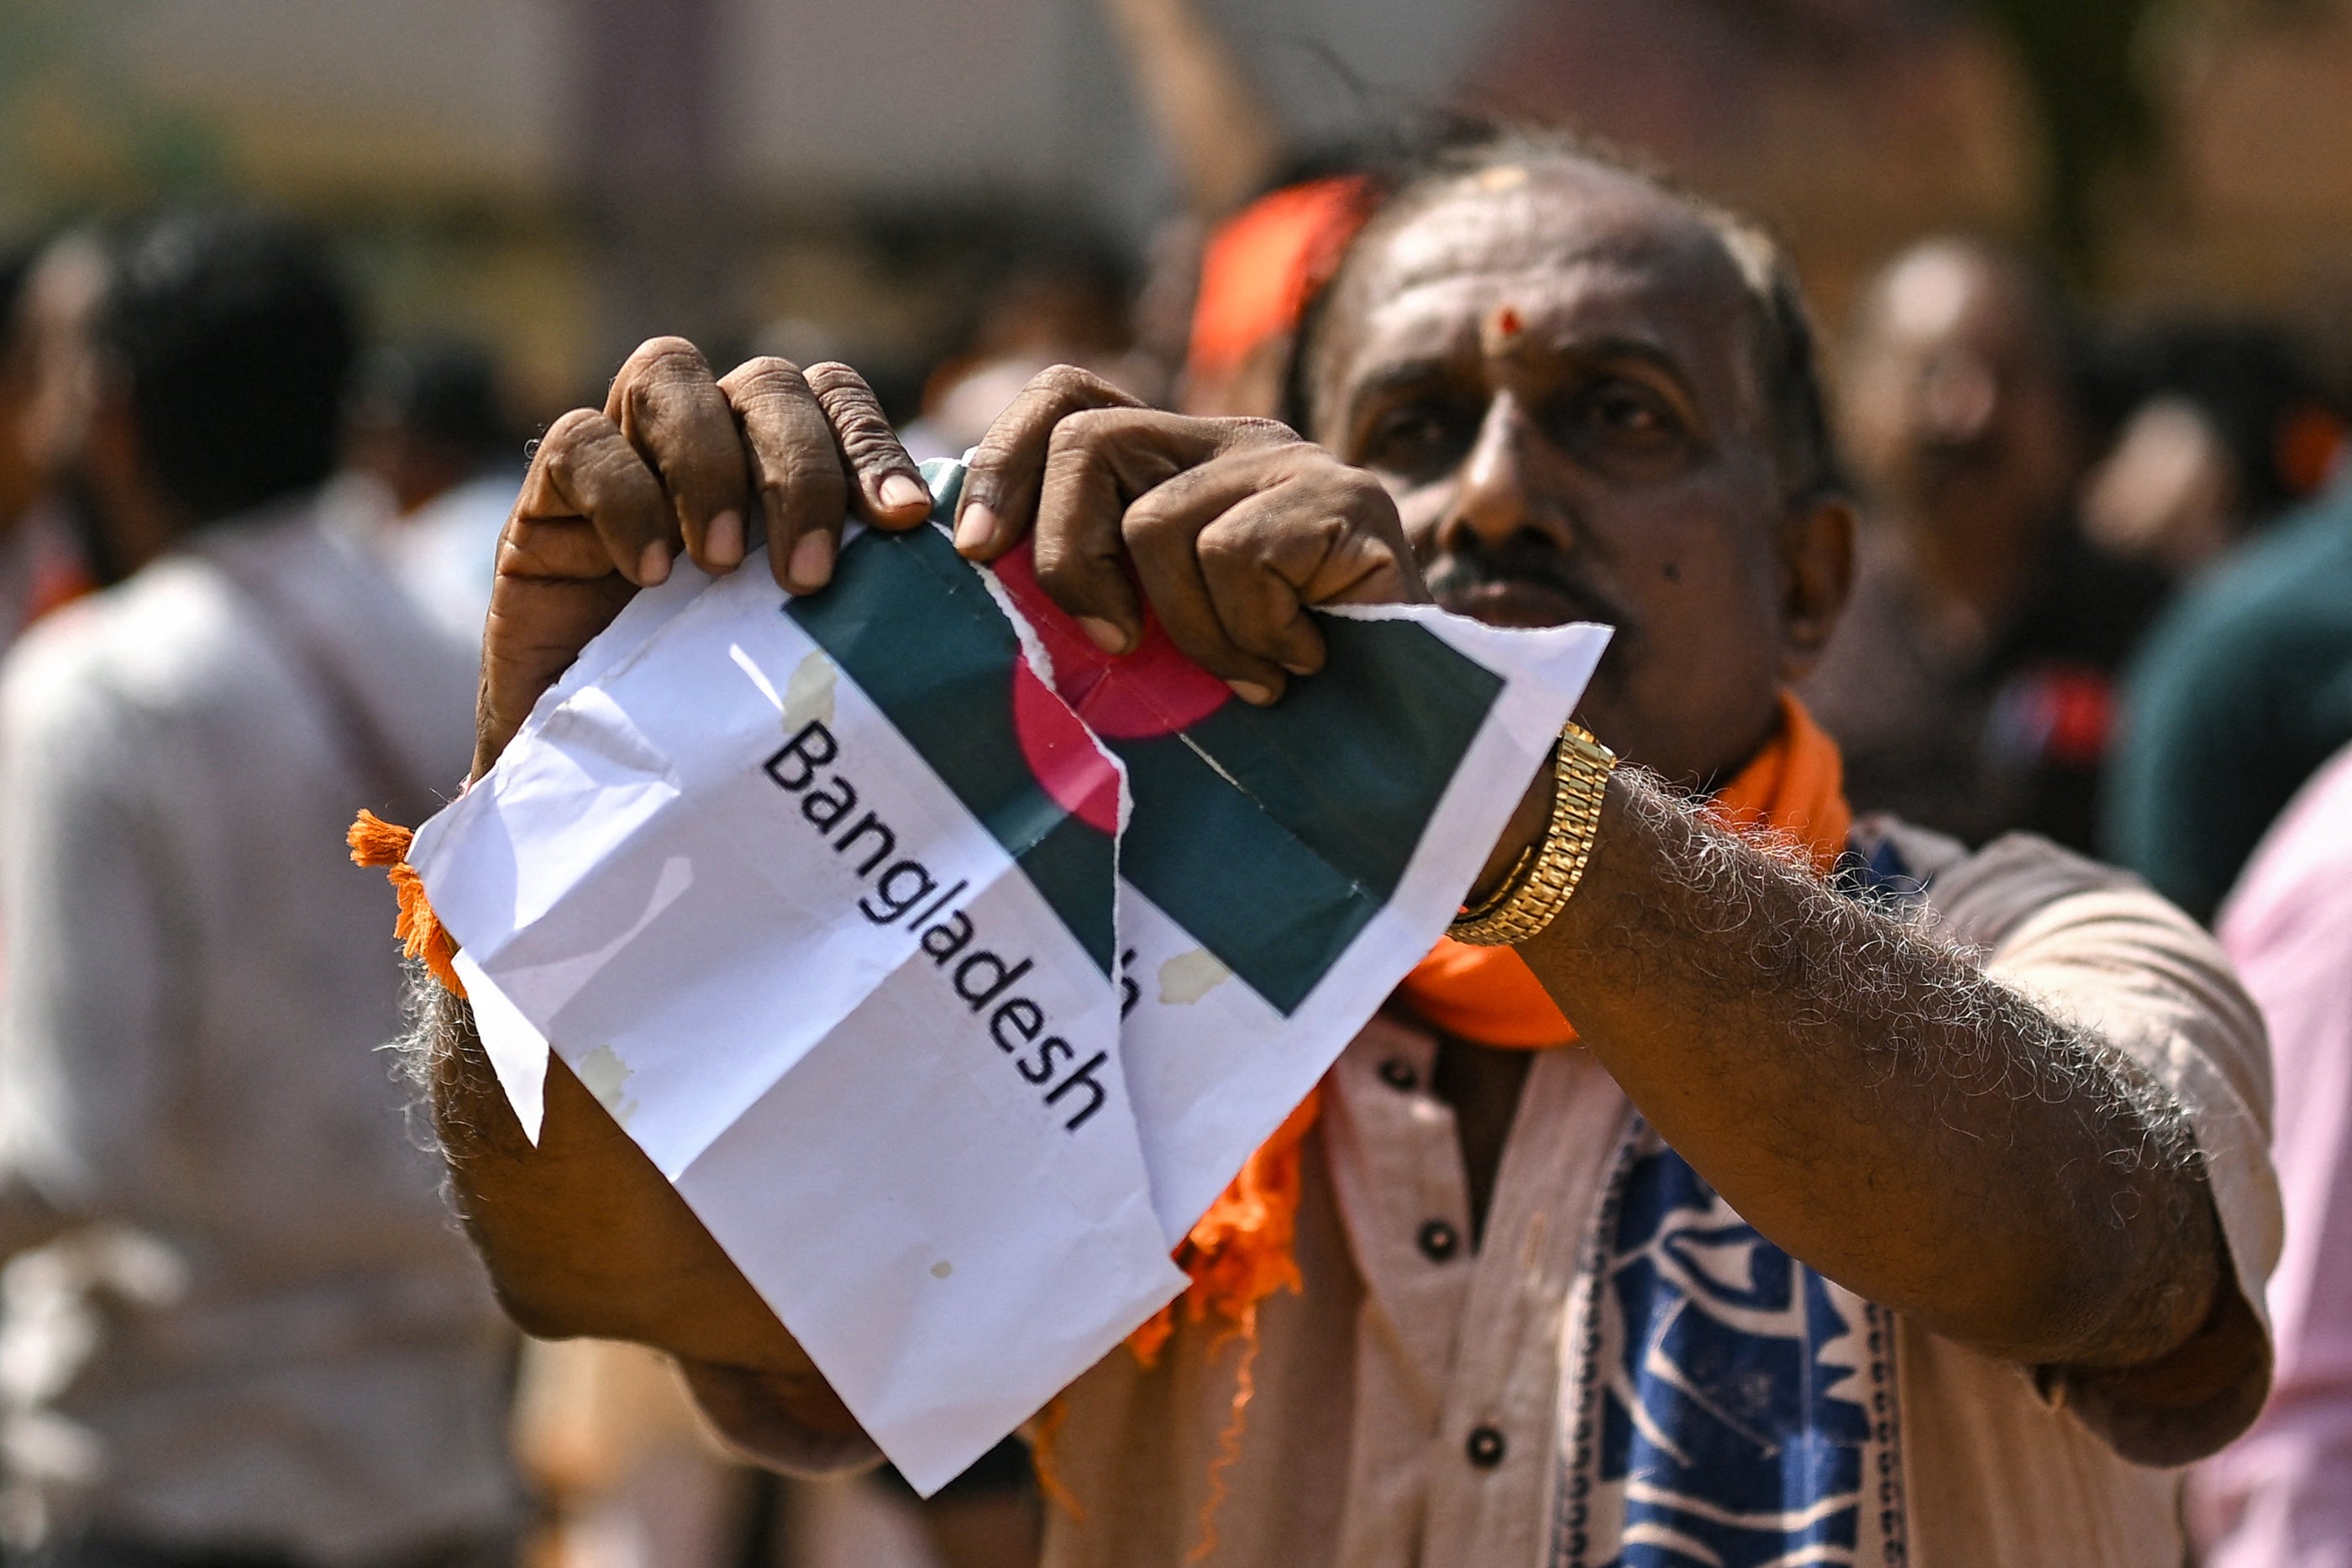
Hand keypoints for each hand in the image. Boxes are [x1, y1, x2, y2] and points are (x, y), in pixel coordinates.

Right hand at [475, 340, 931, 777]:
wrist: (608, 788)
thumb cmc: (724, 717)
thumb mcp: (805, 651)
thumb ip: (869, 594)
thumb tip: (970, 564)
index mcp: (781, 464)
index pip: (835, 398)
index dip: (872, 443)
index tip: (904, 520)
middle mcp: (708, 443)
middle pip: (765, 382)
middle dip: (800, 467)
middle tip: (808, 573)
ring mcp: (626, 459)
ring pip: (668, 375)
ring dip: (711, 464)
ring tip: (725, 566)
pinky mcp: (546, 498)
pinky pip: (581, 443)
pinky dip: (625, 497)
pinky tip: (655, 574)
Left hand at [951, 365, 1425, 704]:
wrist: (1416, 731)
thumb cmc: (1278, 691)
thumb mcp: (1164, 630)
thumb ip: (1096, 586)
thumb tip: (977, 565)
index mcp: (1181, 459)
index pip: (1068, 398)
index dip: (1005, 462)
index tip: (972, 553)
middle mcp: (1234, 440)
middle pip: (1088, 441)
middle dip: (1066, 557)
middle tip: (1111, 645)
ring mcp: (1292, 463)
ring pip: (1157, 522)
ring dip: (1188, 629)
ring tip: (1249, 671)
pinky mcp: (1346, 498)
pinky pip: (1233, 555)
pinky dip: (1249, 634)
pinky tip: (1295, 662)